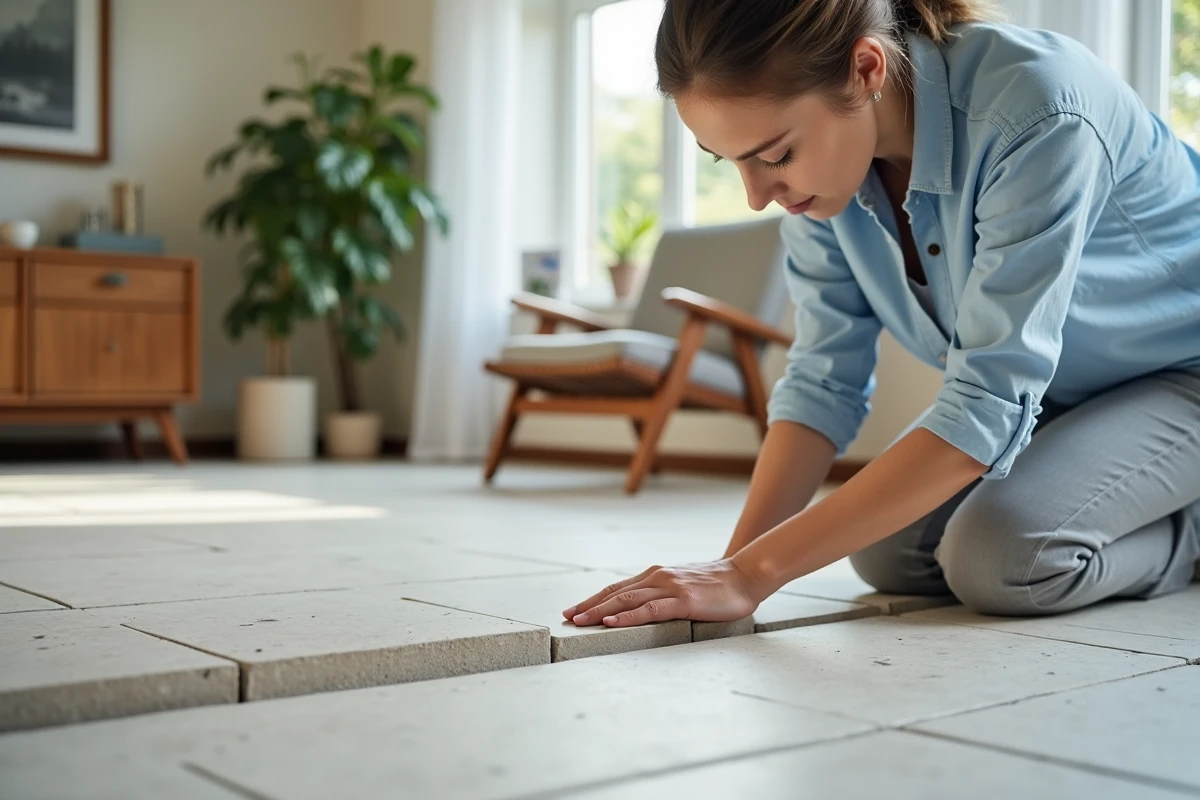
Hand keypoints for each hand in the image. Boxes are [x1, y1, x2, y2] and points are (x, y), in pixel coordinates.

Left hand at [562, 559, 764, 627]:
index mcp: (656, 575)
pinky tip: (612, 623)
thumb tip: (643, 610)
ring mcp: (669, 588)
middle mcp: (657, 577)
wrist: (746, 576)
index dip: (594, 599)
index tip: (574, 609)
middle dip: (588, 606)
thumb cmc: (717, 586)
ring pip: (626, 600)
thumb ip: (663, 595)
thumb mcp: (683, 586)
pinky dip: (628, 617)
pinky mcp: (683, 601)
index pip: (617, 588)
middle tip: (566, 617)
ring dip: (600, 611)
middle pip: (615, 593)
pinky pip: (650, 610)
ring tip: (579, 620)